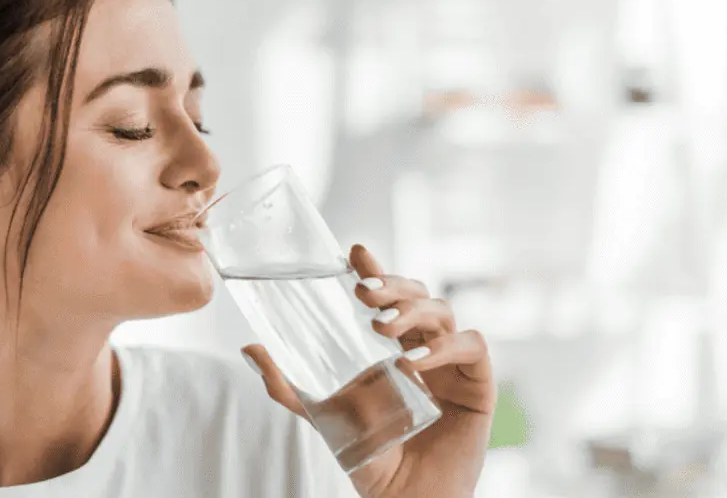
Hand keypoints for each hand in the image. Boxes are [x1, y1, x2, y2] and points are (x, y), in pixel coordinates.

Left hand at [242, 244, 494, 497]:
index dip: (377, 270)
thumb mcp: (323, 414)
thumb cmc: (369, 456)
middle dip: (393, 285)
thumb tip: (249, 348)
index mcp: (394, 346)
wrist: (402, 497)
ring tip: (382, 327)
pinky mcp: (477, 384)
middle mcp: (425, 347)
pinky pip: (472, 345)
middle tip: (363, 292)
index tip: (356, 253)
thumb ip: (287, 386)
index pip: (389, 296)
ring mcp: (453, 363)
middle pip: (418, 294)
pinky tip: (413, 362)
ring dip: (413, 311)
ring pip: (444, 311)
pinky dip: (445, 347)